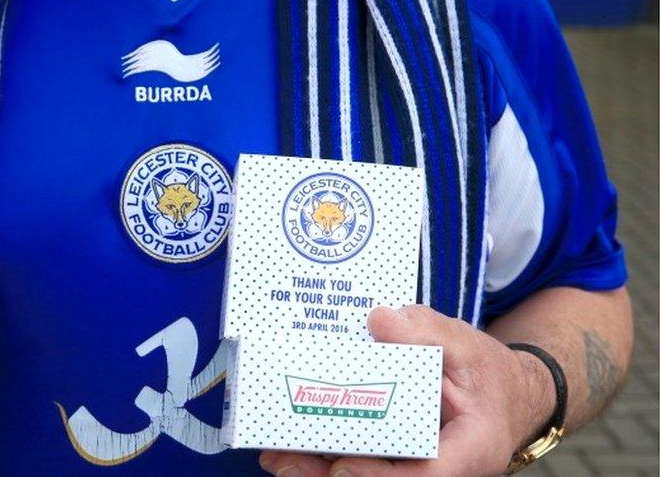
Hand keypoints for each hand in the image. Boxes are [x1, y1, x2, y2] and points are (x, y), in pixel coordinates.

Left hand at [260, 305, 554, 476]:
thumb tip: (381, 319)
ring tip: (275, 457)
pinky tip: (291, 445)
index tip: (341, 468)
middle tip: (283, 461)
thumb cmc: (490, 376)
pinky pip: (364, 461)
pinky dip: (328, 455)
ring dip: (320, 470)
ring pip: (368, 474)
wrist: (505, 393)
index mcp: (468, 451)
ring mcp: (416, 465)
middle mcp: (438, 468)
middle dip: (331, 476)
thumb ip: (429, 332)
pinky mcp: (397, 457)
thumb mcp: (467, 347)